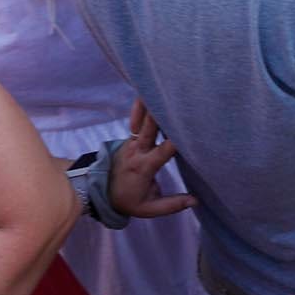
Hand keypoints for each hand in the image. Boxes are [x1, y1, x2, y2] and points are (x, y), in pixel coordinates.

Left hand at [110, 101, 199, 219]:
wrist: (100, 191)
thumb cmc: (128, 200)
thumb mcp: (148, 209)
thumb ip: (171, 205)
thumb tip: (195, 200)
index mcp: (143, 167)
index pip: (162, 152)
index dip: (175, 141)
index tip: (188, 131)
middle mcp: (137, 150)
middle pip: (149, 129)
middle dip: (159, 114)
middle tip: (171, 98)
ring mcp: (131, 141)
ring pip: (140, 119)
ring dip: (148, 104)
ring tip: (155, 85)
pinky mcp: (129, 137)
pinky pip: (135, 119)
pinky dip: (141, 106)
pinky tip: (146, 90)